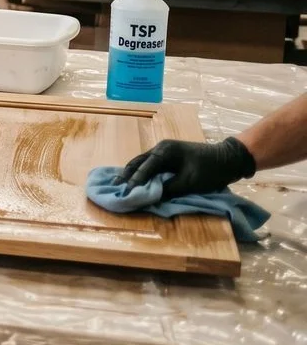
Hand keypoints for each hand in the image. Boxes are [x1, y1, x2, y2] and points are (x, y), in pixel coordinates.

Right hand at [120, 137, 256, 197]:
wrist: (230, 158)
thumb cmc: (210, 170)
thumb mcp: (190, 182)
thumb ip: (168, 189)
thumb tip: (151, 196)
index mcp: (165, 152)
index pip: (144, 168)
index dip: (134, 181)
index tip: (125, 193)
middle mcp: (161, 148)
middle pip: (138, 162)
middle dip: (127, 174)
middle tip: (114, 186)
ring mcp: (165, 150)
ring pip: (143, 162)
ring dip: (133, 173)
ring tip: (121, 183)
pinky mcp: (170, 156)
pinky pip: (150, 164)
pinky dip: (142, 172)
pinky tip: (137, 179)